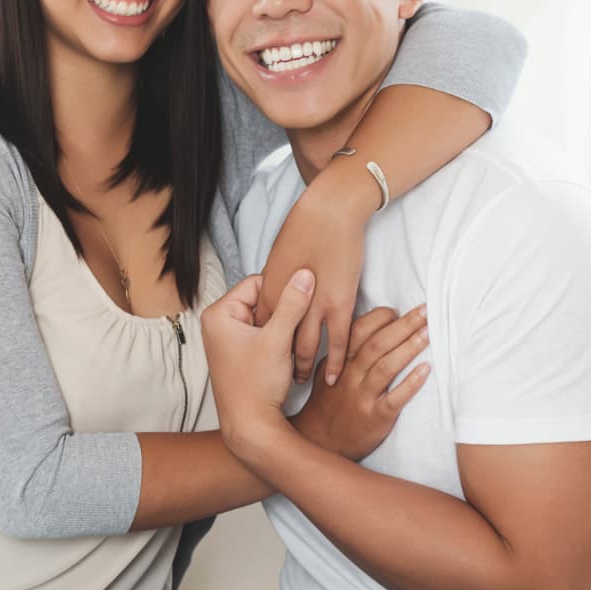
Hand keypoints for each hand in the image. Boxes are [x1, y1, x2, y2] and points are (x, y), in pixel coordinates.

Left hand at [201, 268, 316, 455]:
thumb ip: (292, 304)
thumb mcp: (278, 340)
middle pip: (260, 300)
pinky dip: (277, 338)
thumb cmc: (257, 386)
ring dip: (281, 325)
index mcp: (218, 314)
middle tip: (297, 326)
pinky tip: (286, 352)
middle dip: (282, 311)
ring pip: (264, 317)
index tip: (300, 304)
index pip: (257, 283)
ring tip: (290, 342)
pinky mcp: (238, 351)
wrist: (251, 427)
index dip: (281, 292)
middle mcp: (217, 322)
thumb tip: (305, 274)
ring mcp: (227, 338)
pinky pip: (262, 333)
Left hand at [256, 170, 372, 388]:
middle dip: (280, 353)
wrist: (329, 210)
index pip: (254, 321)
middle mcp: (277, 304)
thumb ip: (271, 290)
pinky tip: (334, 375)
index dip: (264, 328)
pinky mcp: (337, 304)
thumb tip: (268, 305)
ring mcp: (307, 306)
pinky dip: (332, 358)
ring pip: (300, 343)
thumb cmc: (301, 232)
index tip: (269, 341)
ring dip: (302, 361)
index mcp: (258, 291)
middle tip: (282, 370)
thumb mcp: (275, 266)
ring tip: (302, 378)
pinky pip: (333, 339)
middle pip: (274, 335)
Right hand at [293, 305, 431, 460]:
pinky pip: (394, 399)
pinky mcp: (375, 418)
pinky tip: (426, 371)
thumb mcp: (327, 372)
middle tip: (425, 311)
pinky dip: (410, 384)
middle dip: (403, 325)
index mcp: (339, 361)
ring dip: (408, 348)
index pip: (359, 330)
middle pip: (377, 344)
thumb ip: (345, 351)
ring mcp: (361, 397)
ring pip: (385, 367)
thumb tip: (368, 327)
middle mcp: (349, 376)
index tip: (400, 309)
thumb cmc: (328, 404)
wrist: (318, 441)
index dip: (381, 317)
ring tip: (428, 333)